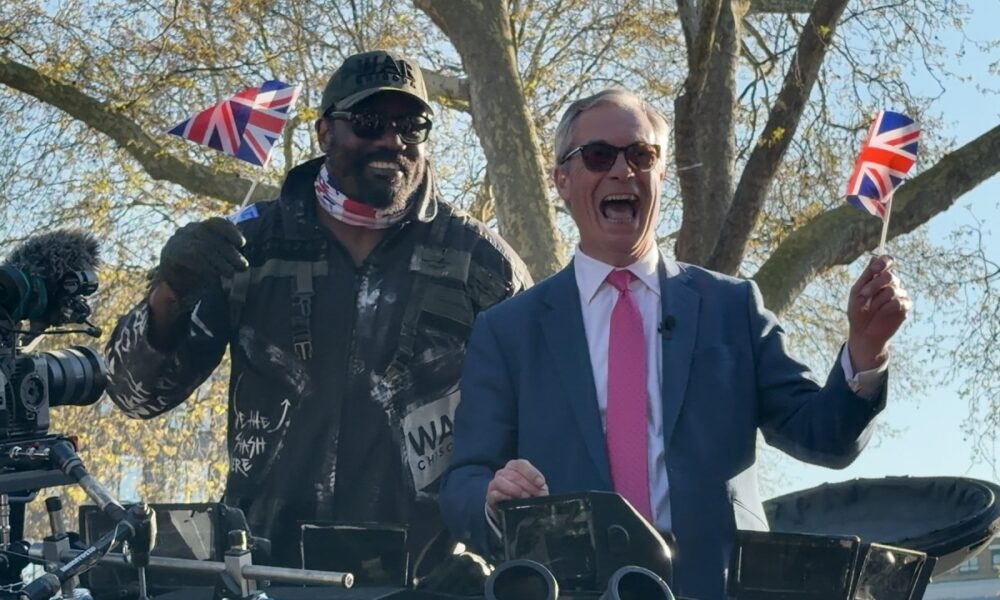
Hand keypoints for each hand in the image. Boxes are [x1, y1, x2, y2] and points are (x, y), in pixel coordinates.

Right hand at [158, 217, 247, 305]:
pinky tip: (214, 278)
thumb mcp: (215, 262)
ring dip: (219, 262)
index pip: (217, 223)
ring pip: (203, 247)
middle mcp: (188, 230)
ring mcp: (177, 239)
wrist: (173, 285)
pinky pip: (191, 257)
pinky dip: (206, 268)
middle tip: (242, 266)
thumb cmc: (198, 272)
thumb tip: (243, 264)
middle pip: (212, 237)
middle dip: (230, 252)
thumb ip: (226, 258)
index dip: (231, 231)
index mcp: (201, 228)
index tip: (242, 244)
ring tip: (230, 274)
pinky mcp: (170, 252)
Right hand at [486, 459, 548, 519]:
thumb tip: (542, 490)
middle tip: (535, 495)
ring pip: (501, 480)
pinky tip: (513, 501)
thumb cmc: (525, 496)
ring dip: (514, 489)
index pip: (521, 464)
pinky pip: (494, 493)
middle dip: (526, 484)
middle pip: (513, 473)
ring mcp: (495, 483)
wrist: (512, 511)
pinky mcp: (491, 496)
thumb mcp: (535, 490)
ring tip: (524, 497)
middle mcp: (504, 472)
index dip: (532, 473)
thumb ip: (539, 488)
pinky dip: (504, 496)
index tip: (541, 483)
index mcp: (515, 467)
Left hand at [847, 255, 910, 370]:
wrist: (862, 333)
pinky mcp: (905, 308)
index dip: (884, 262)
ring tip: (871, 309)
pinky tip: (881, 313)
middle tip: (864, 295)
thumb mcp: (857, 292)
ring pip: (893, 289)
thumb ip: (867, 276)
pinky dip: (886, 307)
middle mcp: (892, 284)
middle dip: (874, 285)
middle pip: (890, 276)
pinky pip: (898, 302)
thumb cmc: (858, 312)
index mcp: (879, 278)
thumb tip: (874, 257)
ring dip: (877, 300)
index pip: (888, 261)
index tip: (875, 269)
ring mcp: (900, 295)